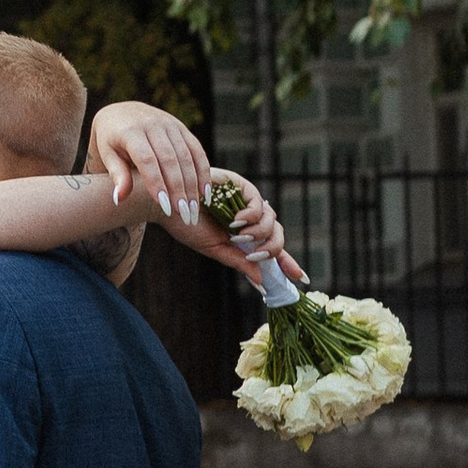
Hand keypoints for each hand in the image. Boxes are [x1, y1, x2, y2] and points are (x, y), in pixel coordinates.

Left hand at [90, 100, 211, 217]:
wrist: (122, 113)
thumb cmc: (110, 140)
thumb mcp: (106, 154)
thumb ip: (116, 175)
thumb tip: (119, 199)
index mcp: (130, 131)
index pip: (147, 159)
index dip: (156, 183)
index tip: (164, 207)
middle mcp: (153, 124)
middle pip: (170, 160)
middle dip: (178, 189)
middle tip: (183, 214)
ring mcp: (170, 124)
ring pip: (187, 156)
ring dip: (192, 185)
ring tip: (193, 210)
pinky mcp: (182, 128)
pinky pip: (197, 150)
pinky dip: (203, 172)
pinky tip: (204, 193)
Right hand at [170, 171, 305, 287]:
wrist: (166, 204)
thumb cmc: (186, 226)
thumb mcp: (216, 250)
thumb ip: (240, 262)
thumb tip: (262, 282)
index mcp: (243, 235)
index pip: (271, 248)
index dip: (287, 261)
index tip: (300, 277)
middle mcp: (248, 218)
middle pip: (276, 234)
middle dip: (272, 248)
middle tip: (255, 254)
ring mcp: (246, 201)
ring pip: (271, 220)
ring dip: (258, 232)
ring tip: (237, 235)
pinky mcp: (241, 186)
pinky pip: (259, 203)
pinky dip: (251, 215)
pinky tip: (235, 220)